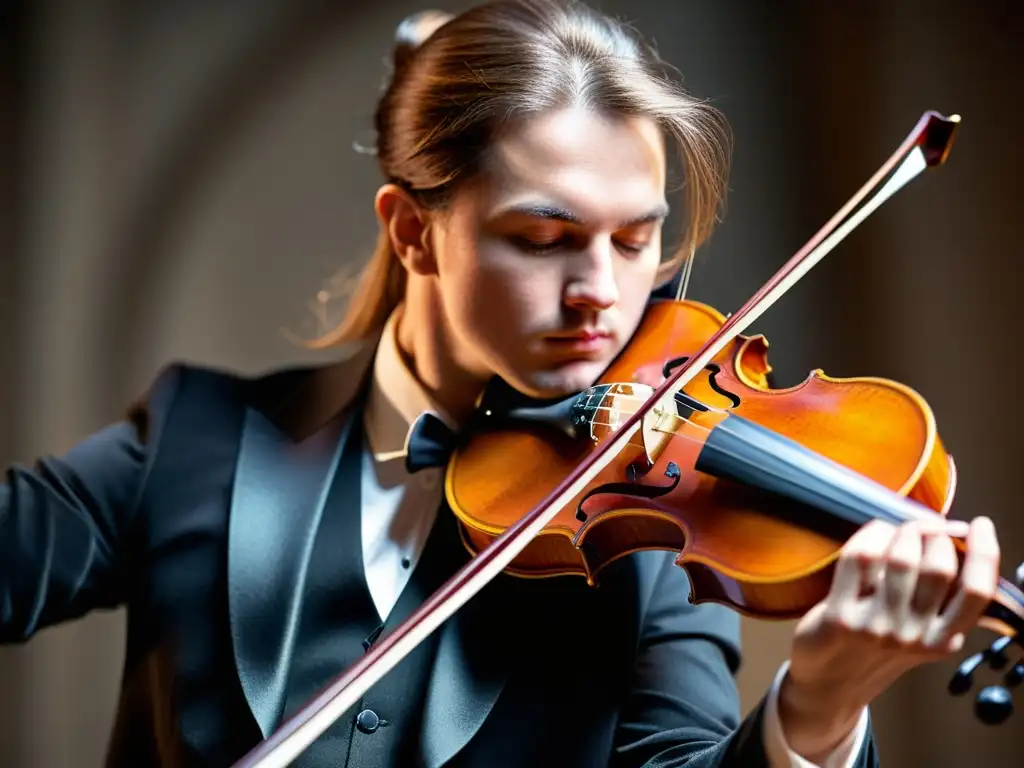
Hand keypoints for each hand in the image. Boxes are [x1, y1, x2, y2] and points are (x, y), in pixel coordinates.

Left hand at [779, 515, 999, 761]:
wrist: (828, 684)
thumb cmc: (877, 648)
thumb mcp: (921, 634)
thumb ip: (940, 600)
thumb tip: (953, 537)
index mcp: (943, 639)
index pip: (977, 592)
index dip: (985, 553)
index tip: (981, 526)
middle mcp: (914, 636)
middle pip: (938, 566)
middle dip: (931, 534)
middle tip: (920, 528)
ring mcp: (877, 627)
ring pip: (901, 559)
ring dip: (899, 532)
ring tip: (894, 532)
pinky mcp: (841, 616)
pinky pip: (860, 558)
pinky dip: (869, 536)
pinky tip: (870, 536)